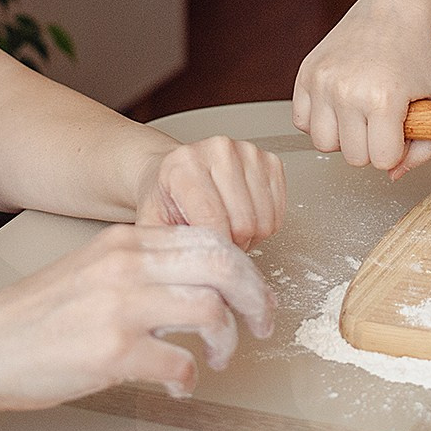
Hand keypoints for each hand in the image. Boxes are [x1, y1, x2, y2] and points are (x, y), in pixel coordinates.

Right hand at [0, 223, 276, 409]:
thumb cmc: (34, 317)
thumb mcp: (92, 268)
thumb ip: (143, 267)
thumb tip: (201, 282)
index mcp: (125, 241)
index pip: (210, 238)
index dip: (245, 269)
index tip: (255, 294)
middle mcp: (127, 266)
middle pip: (224, 266)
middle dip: (256, 298)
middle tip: (263, 324)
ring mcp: (120, 308)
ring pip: (211, 311)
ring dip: (225, 341)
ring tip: (215, 358)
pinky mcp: (112, 352)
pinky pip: (179, 362)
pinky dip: (188, 378)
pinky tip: (178, 385)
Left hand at [134, 136, 285, 249]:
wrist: (173, 171)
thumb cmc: (166, 198)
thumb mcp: (152, 225)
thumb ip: (168, 248)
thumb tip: (189, 280)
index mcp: (185, 164)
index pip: (213, 220)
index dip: (215, 251)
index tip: (207, 256)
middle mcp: (218, 151)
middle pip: (244, 223)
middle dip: (232, 244)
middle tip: (216, 240)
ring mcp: (248, 152)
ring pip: (265, 221)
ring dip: (250, 236)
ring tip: (228, 228)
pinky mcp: (270, 160)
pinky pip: (279, 212)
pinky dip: (264, 224)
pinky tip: (244, 216)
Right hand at [292, 0, 430, 178]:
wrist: (392, 11)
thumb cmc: (418, 54)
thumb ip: (426, 147)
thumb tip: (393, 175)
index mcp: (383, 98)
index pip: (382, 160)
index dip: (396, 149)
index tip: (401, 128)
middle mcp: (347, 90)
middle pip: (354, 158)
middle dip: (372, 144)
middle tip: (383, 118)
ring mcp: (322, 82)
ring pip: (324, 145)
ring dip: (344, 137)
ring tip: (360, 113)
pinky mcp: (305, 74)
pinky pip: (302, 123)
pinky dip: (320, 121)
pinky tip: (340, 104)